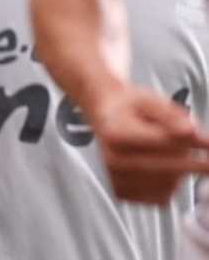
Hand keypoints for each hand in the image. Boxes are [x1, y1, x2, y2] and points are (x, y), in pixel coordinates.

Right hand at [88, 82, 208, 203]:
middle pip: (167, 168)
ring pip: (167, 185)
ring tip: (176, 156)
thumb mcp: (151, 101)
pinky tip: (167, 172)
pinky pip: (160, 198)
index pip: (162, 143)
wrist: (105, 115)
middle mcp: (112, 159)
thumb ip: (172, 115)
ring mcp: (116, 178)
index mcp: (116, 133)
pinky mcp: (121, 193)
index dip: (193, 144)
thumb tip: (192, 133)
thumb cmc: (131, 108)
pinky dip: (170, 187)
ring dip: (181, 173)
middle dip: (194, 164)